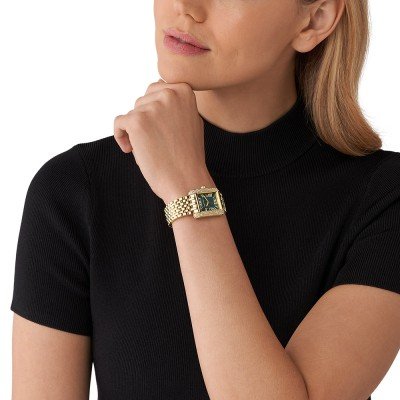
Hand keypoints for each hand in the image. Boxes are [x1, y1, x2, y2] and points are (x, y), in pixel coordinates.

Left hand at [114, 79, 212, 202]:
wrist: (186, 181)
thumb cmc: (188, 156)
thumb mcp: (191, 120)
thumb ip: (176, 103)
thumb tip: (161, 85)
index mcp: (184, 91)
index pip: (157, 89)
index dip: (154, 111)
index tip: (160, 130)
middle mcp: (169, 94)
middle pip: (143, 100)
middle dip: (145, 120)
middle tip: (155, 141)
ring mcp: (152, 107)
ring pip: (132, 113)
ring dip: (135, 130)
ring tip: (148, 148)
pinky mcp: (137, 121)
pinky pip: (119, 123)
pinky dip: (121, 136)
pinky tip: (131, 150)